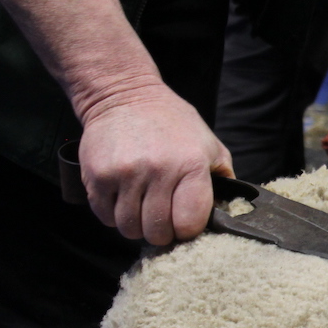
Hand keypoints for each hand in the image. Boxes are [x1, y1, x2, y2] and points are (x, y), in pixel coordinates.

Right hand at [76, 79, 234, 245]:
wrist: (124, 95)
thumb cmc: (171, 122)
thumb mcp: (208, 144)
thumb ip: (223, 178)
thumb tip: (230, 212)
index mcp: (191, 165)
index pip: (189, 224)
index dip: (187, 230)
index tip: (183, 223)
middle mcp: (158, 170)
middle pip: (158, 232)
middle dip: (161, 232)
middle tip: (160, 218)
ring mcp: (125, 174)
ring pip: (129, 228)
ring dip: (136, 225)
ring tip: (141, 208)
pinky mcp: (98, 176)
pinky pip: (105, 216)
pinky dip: (113, 215)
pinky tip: (122, 198)